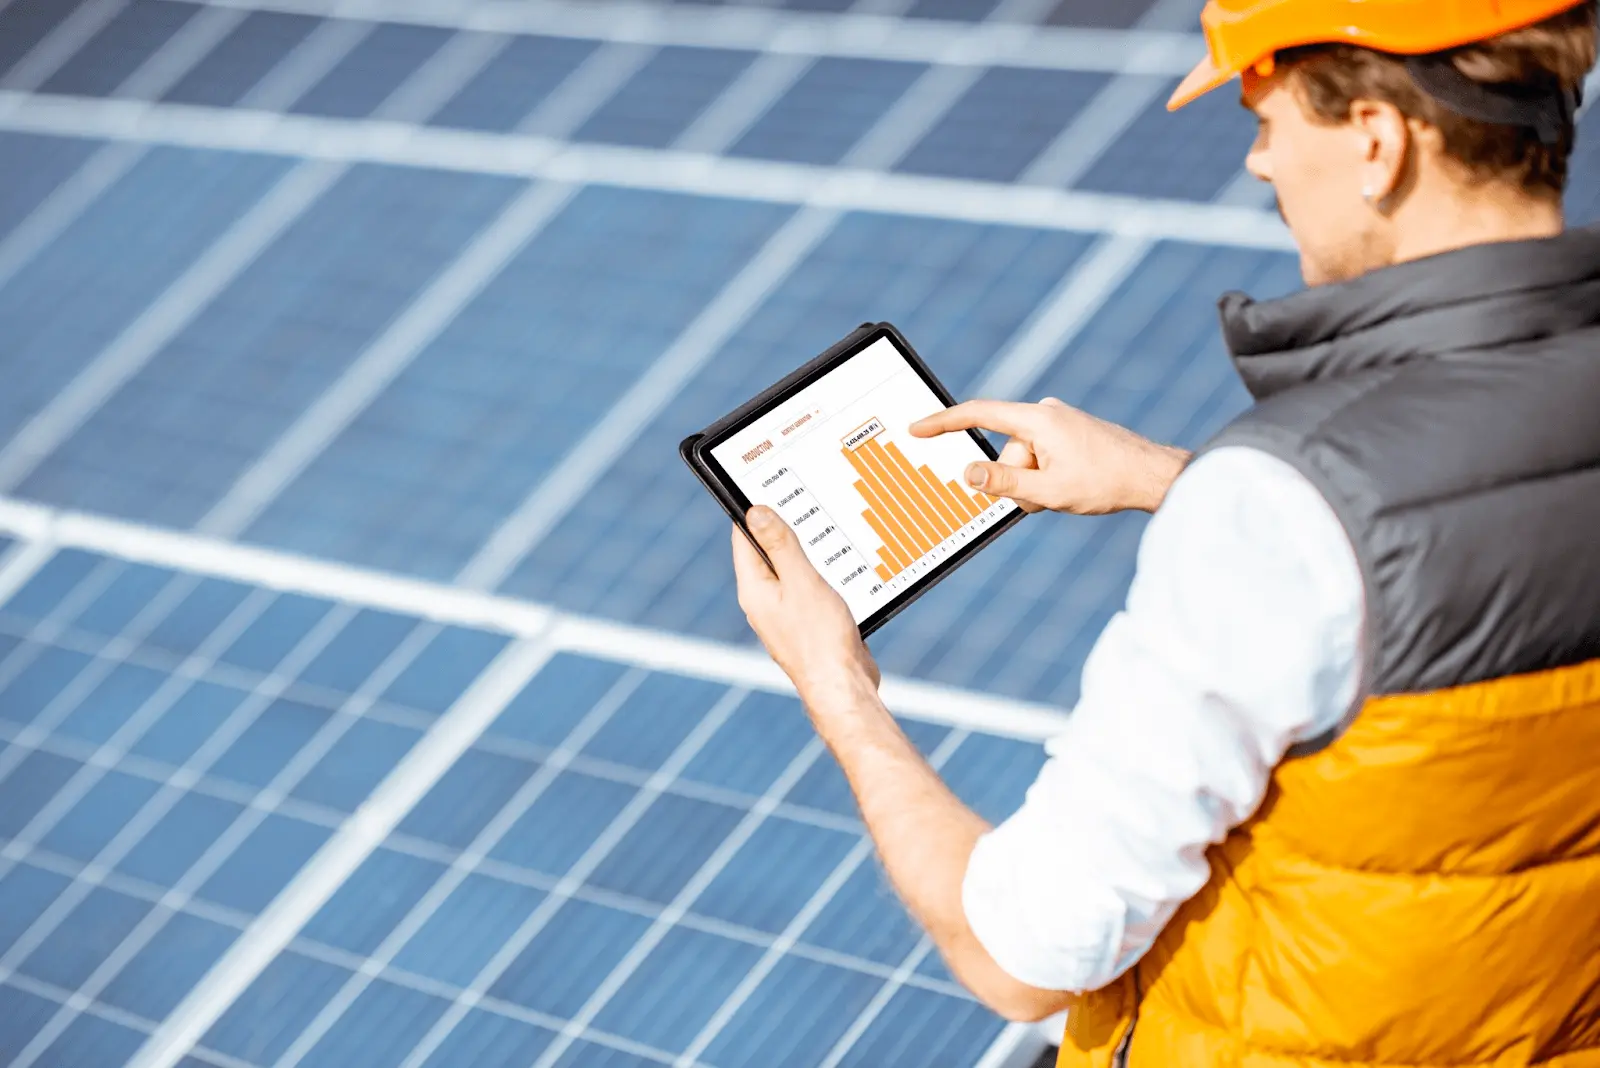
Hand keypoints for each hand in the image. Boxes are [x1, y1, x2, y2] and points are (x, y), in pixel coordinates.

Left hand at [732, 506, 880, 702]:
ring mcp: (786, 614)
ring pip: (793, 570)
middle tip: (804, 500)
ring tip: (826, 528)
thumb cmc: (820, 638)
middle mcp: (764, 601)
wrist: (843, 687)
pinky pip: (810, 588)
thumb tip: (755, 512)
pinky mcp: (808, 623)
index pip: (744, 537)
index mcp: (754, 589)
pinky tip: (841, 565)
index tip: (769, 485)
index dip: (754, 509)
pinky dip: (822, 573)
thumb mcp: (801, 582)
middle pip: (768, 552)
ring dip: (808, 551)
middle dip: (785, 527)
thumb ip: (781, 546)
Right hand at [911, 398, 1188, 514]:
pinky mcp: (1069, 433)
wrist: (1155, 476)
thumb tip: (968, 474)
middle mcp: (1047, 414)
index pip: (979, 414)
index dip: (944, 423)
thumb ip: (1004, 483)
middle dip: (1017, 480)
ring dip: (1035, 483)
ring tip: (1068, 494)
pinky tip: (1074, 486)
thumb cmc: (1108, 482)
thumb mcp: (1049, 492)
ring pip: (1025, 459)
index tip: (918, 429)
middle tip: (1046, 499)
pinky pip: (1042, 457)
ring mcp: (1059, 422)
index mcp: (1038, 420)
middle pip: (1006, 451)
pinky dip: (1048, 477)